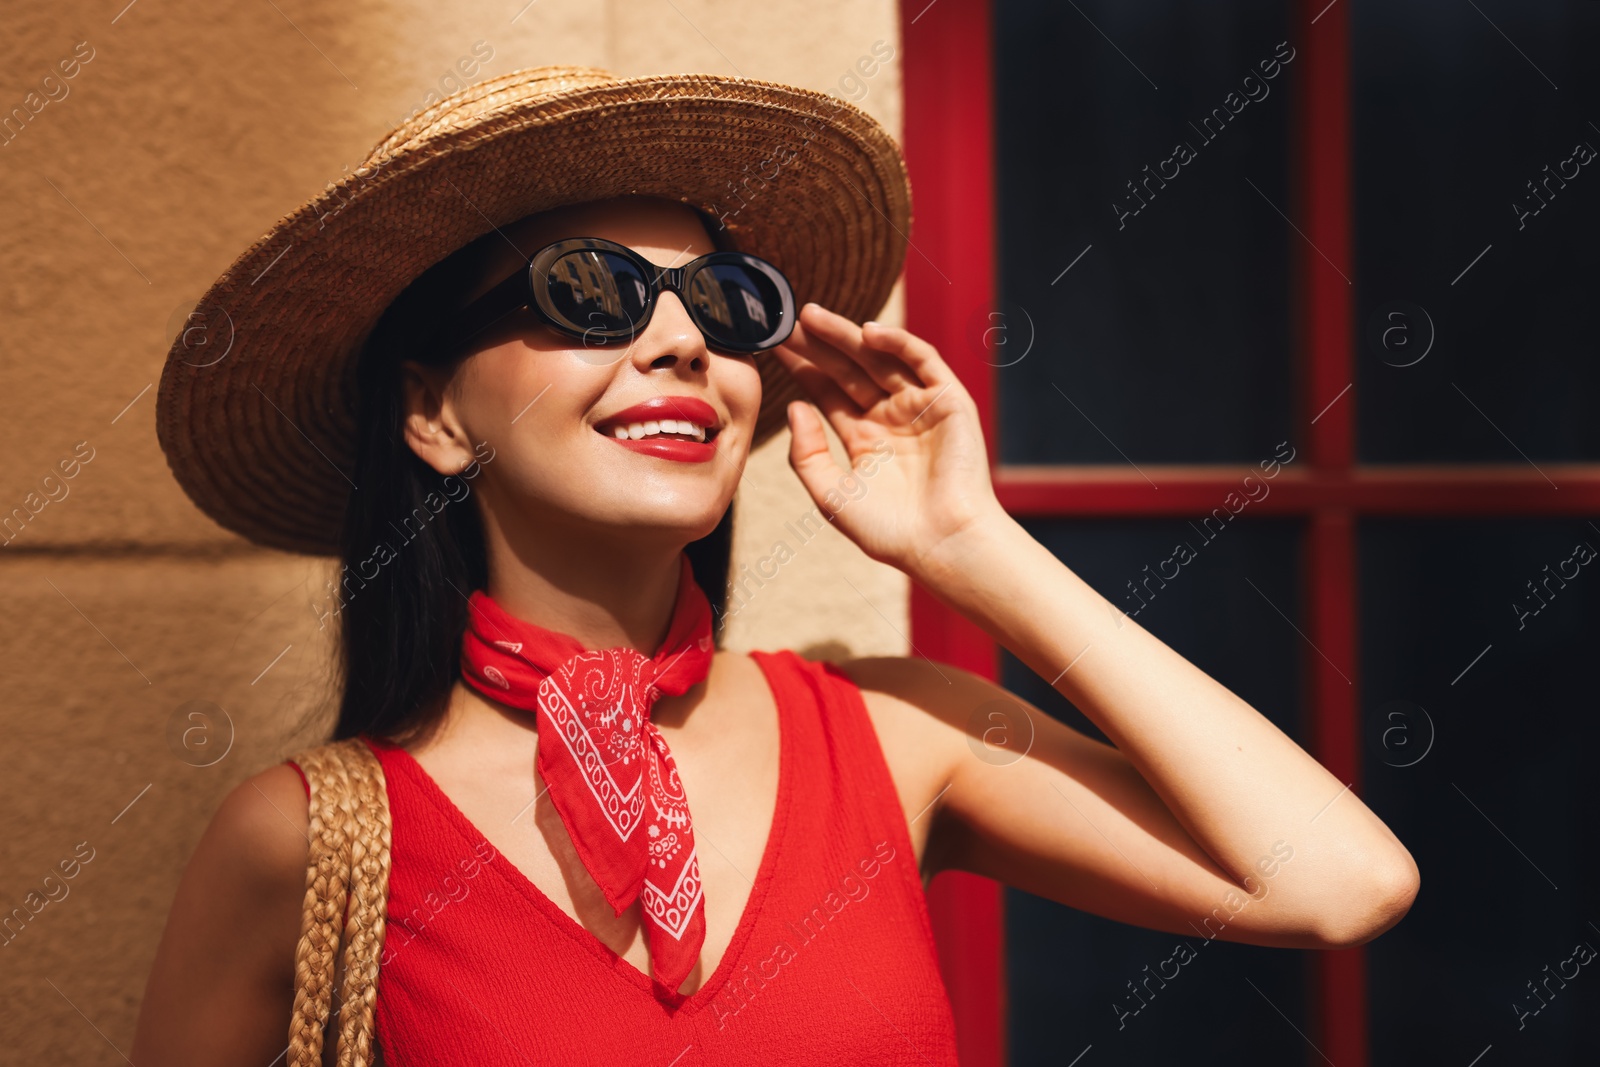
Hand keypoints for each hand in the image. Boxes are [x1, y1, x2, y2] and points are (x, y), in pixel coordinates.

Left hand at [771, 302, 1004, 578]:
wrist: (941, 544)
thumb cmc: (888, 530)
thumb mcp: (831, 494)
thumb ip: (806, 453)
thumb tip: (794, 405)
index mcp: (865, 439)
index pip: (828, 392)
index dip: (802, 368)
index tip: (773, 346)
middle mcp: (891, 418)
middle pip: (849, 369)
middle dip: (818, 345)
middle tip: (785, 321)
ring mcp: (921, 407)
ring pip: (880, 359)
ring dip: (847, 335)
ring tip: (811, 317)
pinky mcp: (950, 401)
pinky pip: (923, 361)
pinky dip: (898, 343)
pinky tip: (867, 331)